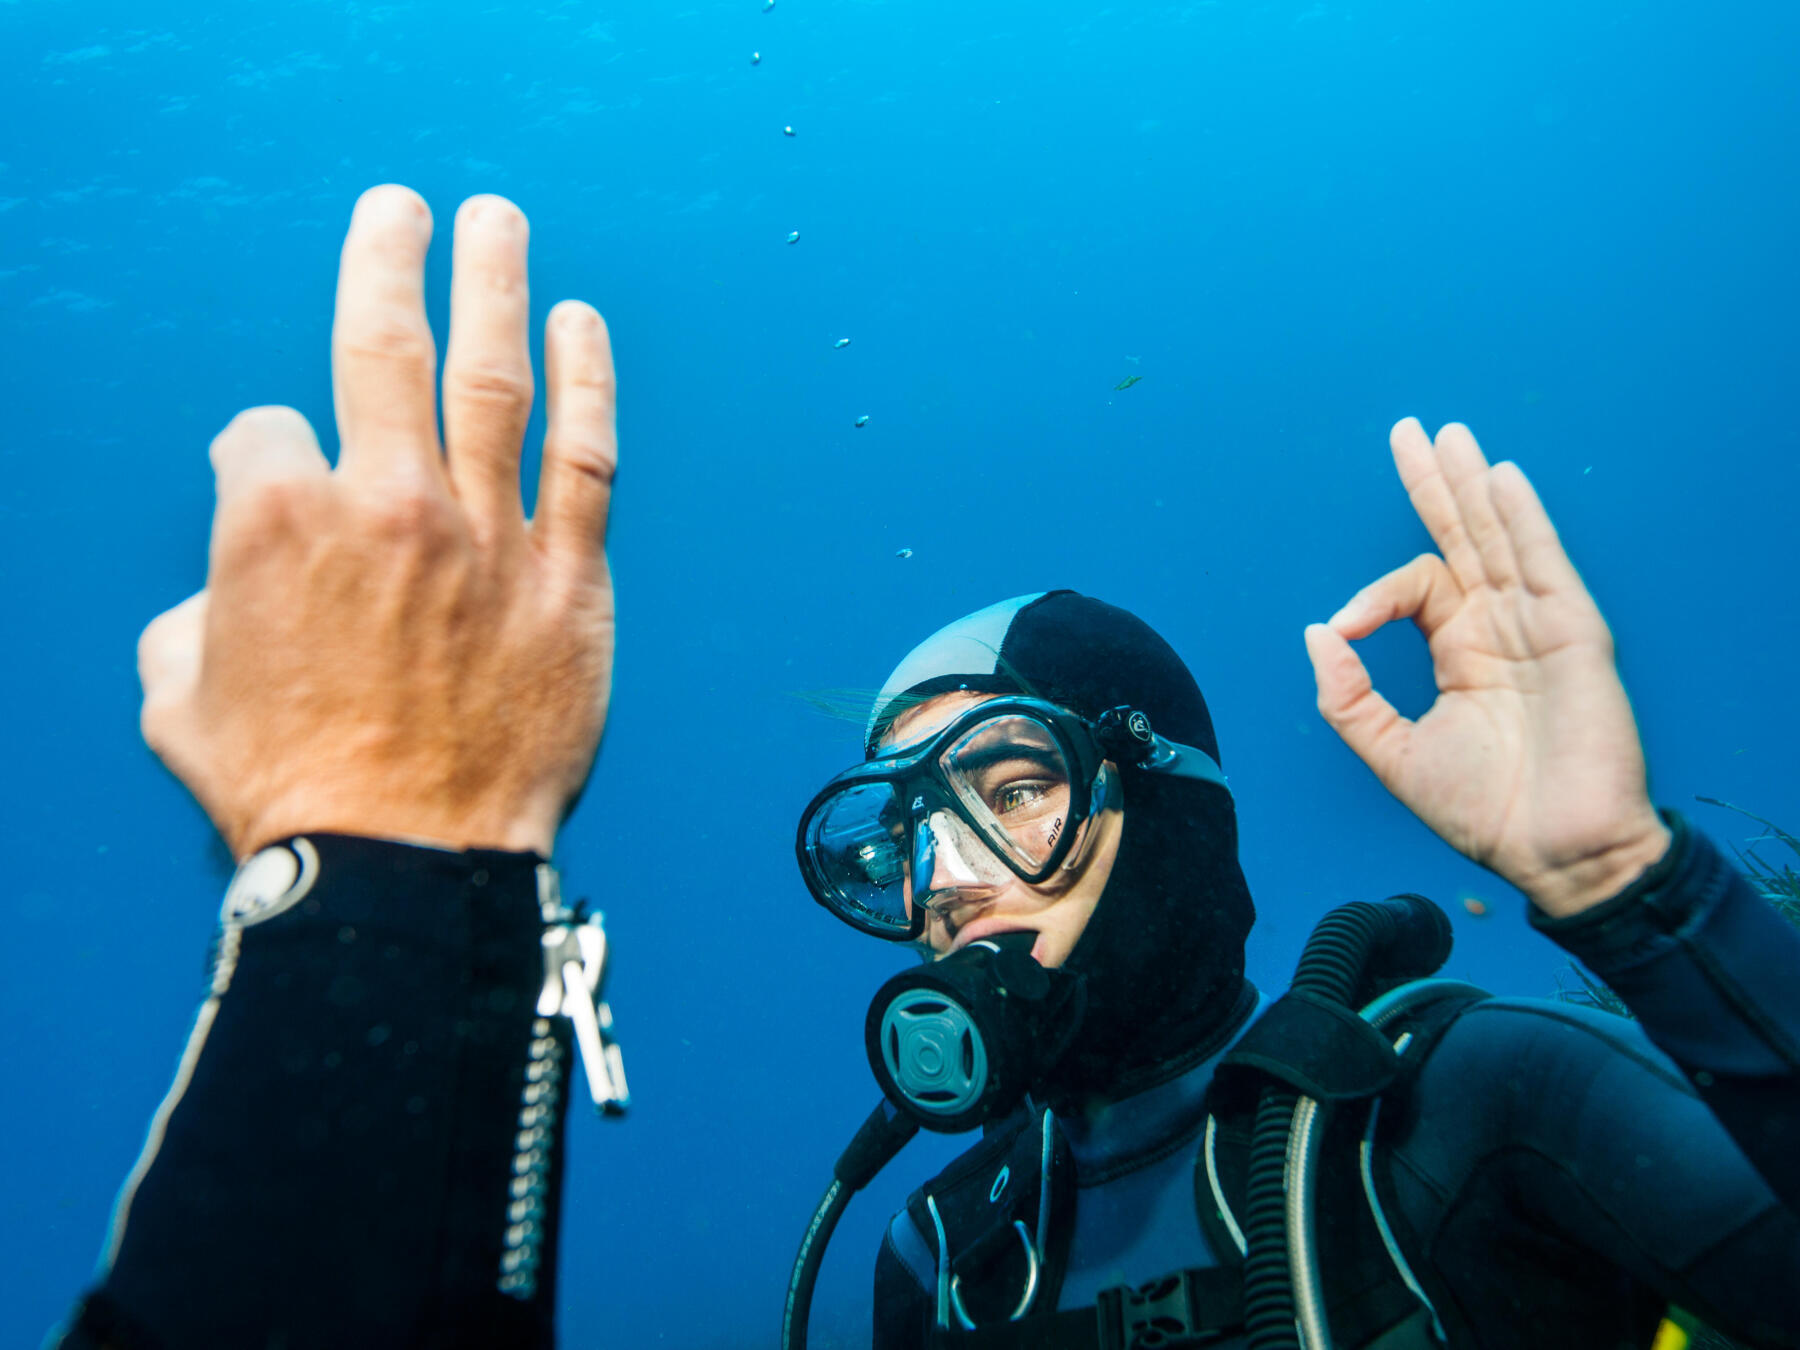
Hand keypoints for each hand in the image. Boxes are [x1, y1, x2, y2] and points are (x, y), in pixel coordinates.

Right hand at [137, 186, 617, 860]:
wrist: (405, 867)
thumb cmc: (293, 793)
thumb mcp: (179, 696)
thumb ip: (195, 612)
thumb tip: (221, 591)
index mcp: (276, 520)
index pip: (265, 434)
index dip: (265, 459)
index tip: (285, 487)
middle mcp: (386, 503)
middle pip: (382, 343)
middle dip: (387, 258)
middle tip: (402, 207)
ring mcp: (488, 534)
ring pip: (494, 376)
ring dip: (494, 283)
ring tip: (498, 223)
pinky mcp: (569, 577)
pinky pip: (585, 455)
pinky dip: (587, 381)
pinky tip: (582, 327)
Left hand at [1303, 418, 1669, 917]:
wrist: (1554, 852)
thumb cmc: (1487, 811)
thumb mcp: (1392, 753)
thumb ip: (1348, 695)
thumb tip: (1318, 631)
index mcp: (1461, 650)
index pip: (1415, 587)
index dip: (1374, 596)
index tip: (1346, 628)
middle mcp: (1499, 627)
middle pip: (1463, 537)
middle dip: (1435, 484)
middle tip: (1411, 430)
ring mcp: (1538, 626)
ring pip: (1500, 538)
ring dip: (1473, 484)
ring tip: (1448, 434)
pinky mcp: (1573, 635)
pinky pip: (1544, 564)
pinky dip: (1522, 519)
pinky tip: (1498, 478)